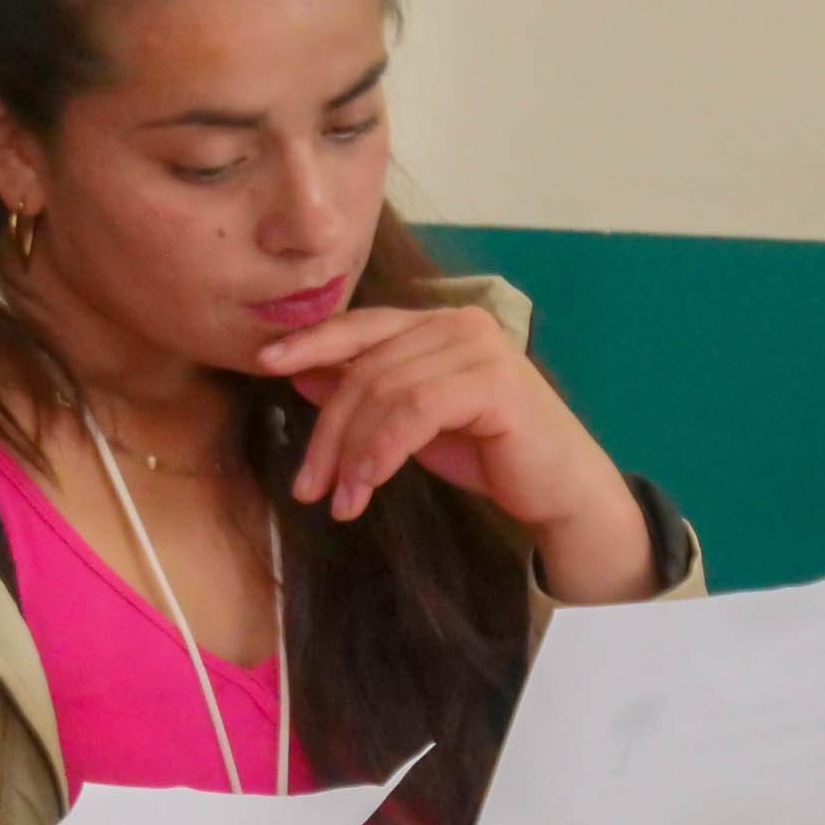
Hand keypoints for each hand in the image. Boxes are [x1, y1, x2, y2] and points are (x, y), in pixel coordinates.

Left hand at [257, 303, 654, 601]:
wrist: (558, 489)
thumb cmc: (489, 453)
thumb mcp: (410, 424)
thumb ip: (365, 395)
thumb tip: (301, 376)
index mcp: (437, 323)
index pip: (361, 326)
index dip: (311, 341)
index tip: (265, 363)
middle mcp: (458, 322)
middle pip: (363, 369)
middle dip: (326, 432)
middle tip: (306, 487)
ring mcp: (478, 347)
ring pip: (383, 392)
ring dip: (350, 454)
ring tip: (339, 501)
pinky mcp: (492, 381)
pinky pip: (413, 412)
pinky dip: (380, 452)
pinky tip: (366, 488)